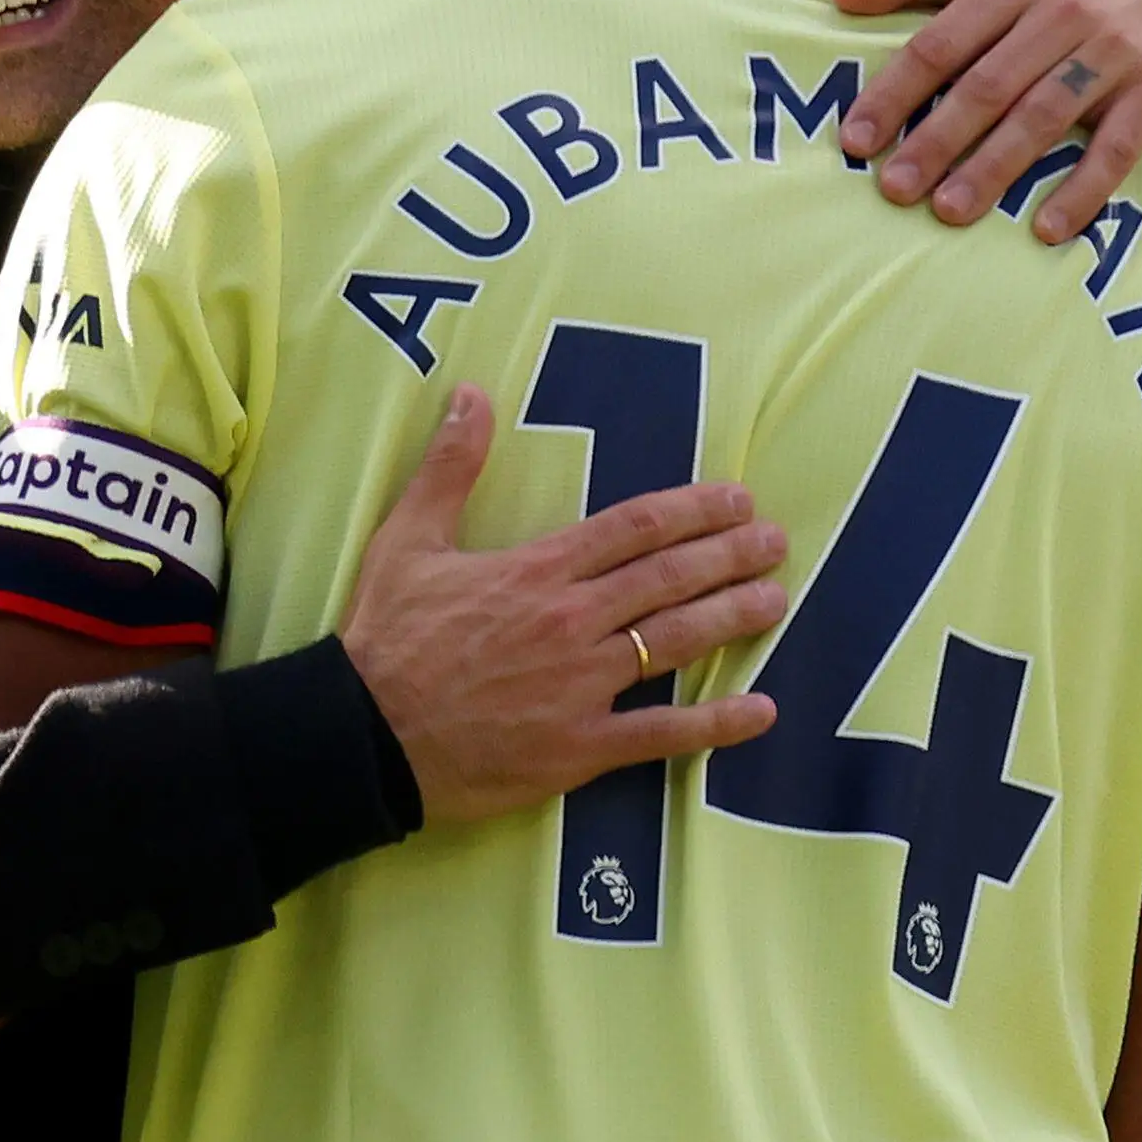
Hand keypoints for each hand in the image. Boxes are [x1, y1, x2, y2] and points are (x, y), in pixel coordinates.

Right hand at [339, 384, 785, 825]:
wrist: (364, 736)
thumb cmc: (386, 638)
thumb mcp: (408, 539)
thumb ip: (450, 468)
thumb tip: (472, 395)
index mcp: (537, 570)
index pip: (634, 527)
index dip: (693, 509)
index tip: (737, 499)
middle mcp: (571, 621)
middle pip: (669, 578)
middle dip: (729, 556)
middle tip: (776, 542)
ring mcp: (582, 686)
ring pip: (675, 642)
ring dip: (733, 618)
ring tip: (776, 600)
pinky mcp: (580, 747)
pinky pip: (662, 734)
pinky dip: (716, 725)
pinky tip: (762, 711)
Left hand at [830, 0, 1141, 243]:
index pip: (940, 44)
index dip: (895, 94)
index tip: (857, 142)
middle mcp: (1062, 11)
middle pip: (988, 85)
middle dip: (936, 141)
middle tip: (895, 190)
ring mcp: (1113, 53)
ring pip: (1043, 116)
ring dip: (994, 169)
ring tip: (950, 212)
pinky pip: (1115, 148)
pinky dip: (1081, 191)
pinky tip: (1046, 229)